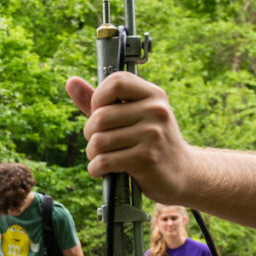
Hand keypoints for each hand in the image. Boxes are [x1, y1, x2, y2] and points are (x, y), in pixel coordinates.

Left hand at [65, 71, 194, 201]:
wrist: (184, 174)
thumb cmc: (151, 142)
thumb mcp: (132, 116)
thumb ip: (101, 101)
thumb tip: (71, 82)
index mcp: (153, 95)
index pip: (116, 82)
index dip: (98, 98)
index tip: (100, 112)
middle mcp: (156, 110)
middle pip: (100, 116)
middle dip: (90, 134)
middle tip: (99, 143)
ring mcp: (153, 134)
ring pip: (99, 141)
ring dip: (93, 154)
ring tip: (103, 157)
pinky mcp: (147, 159)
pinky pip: (104, 161)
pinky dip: (96, 169)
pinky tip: (103, 170)